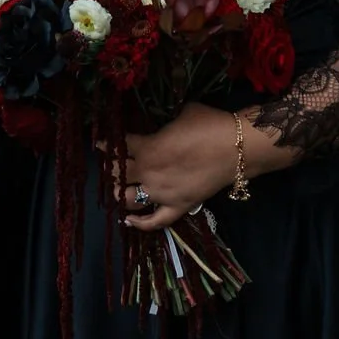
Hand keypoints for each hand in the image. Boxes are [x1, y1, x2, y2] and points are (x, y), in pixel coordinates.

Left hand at [120, 102, 239, 231]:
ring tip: (116, 188)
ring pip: (128, 199)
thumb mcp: (182, 114)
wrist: (237, 147)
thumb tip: (163, 127)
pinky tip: (128, 220)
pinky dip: (140, 223)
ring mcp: (162, 194)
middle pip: (117, 174)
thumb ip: (165, 125)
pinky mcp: (178, 207)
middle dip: (110, 168)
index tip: (101, 144)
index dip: (108, 144)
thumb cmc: (209, 124)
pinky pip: (155, 221)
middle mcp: (149, 173)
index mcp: (147, 147)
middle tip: (110, 164)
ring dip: (118, 193)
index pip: (120, 146)